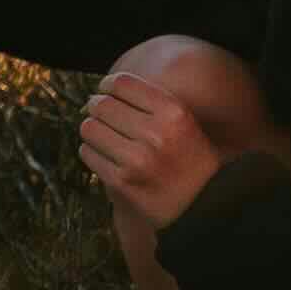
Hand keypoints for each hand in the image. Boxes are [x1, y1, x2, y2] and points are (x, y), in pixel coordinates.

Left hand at [75, 68, 223, 227]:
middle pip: (102, 104)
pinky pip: (88, 153)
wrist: (201, 206)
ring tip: (103, 135)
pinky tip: (104, 154)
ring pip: (89, 128)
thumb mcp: (184, 122)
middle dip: (96, 106)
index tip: (105, 90)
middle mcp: (155, 134)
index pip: (122, 83)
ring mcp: (136, 159)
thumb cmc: (191, 160)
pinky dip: (91, 151)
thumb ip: (151, 102)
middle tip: (101, 113)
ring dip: (92, 129)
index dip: (107, 85)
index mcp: (173, 113)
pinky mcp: (120, 181)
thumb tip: (106, 88)